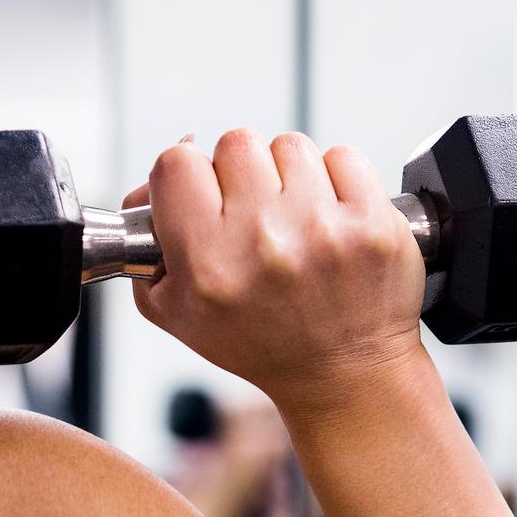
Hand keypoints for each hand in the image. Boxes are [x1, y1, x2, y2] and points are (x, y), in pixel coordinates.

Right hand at [125, 129, 426, 414]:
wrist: (343, 374)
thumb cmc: (259, 341)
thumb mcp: (174, 311)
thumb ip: (144, 247)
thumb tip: (148, 182)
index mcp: (208, 265)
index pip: (176, 162)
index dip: (184, 173)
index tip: (200, 194)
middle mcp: (263, 242)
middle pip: (235, 143)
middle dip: (239, 173)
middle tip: (251, 213)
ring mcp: (324, 230)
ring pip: (289, 145)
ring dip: (288, 174)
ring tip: (293, 219)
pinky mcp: (373, 222)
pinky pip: (342, 155)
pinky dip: (335, 178)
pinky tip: (329, 217)